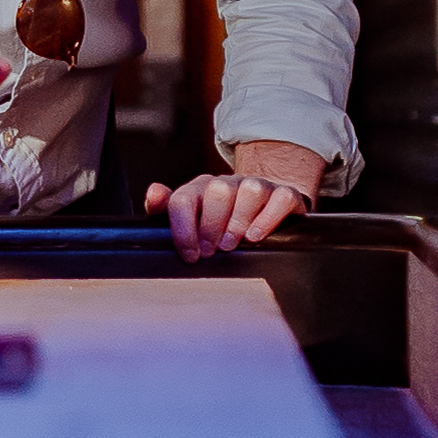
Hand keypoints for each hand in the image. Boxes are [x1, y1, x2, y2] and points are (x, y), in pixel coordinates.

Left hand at [147, 141, 325, 259]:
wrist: (266, 203)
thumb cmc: (222, 218)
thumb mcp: (192, 216)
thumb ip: (167, 208)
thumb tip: (154, 194)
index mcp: (201, 189)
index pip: (184, 199)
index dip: (183, 228)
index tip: (189, 254)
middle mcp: (229, 184)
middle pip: (218, 191)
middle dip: (211, 225)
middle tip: (211, 251)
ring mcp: (258, 186)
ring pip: (250, 191)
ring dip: (239, 220)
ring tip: (234, 245)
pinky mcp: (284, 194)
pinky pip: (280, 198)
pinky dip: (269, 217)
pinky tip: (257, 236)